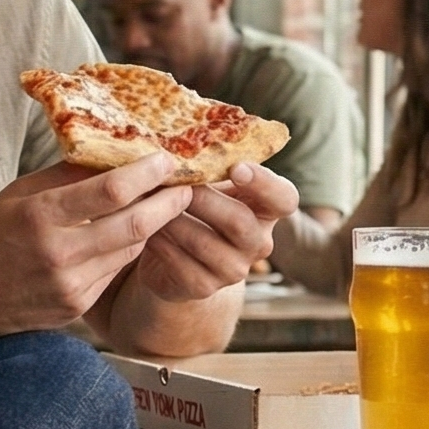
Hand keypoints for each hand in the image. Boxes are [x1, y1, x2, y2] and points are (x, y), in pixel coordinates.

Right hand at [0, 155, 193, 345]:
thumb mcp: (17, 196)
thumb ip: (65, 177)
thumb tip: (112, 154)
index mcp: (40, 217)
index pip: (110, 191)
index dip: (147, 173)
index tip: (167, 159)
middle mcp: (59, 254)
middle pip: (134, 224)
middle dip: (168, 202)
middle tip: (187, 184)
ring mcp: (71, 285)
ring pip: (131, 249)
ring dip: (153, 225)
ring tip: (168, 203)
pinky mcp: (77, 306)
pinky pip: (115, 271)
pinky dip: (128, 249)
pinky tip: (133, 233)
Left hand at [126, 161, 297, 302]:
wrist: (174, 258)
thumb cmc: (196, 208)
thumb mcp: (210, 185)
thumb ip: (211, 166)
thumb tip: (181, 140)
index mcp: (267, 210)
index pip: (284, 198)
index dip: (264, 184)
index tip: (236, 168)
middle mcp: (259, 243)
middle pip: (240, 222)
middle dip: (203, 200)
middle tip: (173, 182)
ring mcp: (234, 270)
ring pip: (204, 243)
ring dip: (174, 219)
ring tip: (149, 201)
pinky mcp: (205, 288)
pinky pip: (181, 264)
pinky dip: (160, 243)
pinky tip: (144, 229)